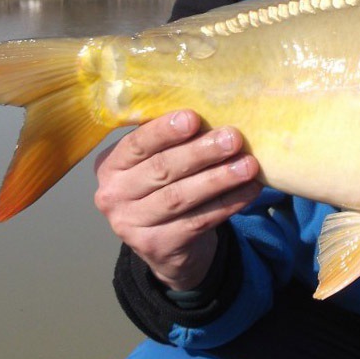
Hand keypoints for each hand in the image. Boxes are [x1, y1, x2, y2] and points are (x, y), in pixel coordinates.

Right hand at [93, 110, 261, 291]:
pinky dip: (227, 204)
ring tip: (248, 165)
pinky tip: (249, 189)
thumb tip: (212, 111)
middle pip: (161, 170)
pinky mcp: (157, 247)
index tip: (194, 118)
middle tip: (233, 138)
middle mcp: (113, 195)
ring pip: (180, 197)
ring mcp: (131, 225)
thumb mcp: (156, 161)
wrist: (167, 244)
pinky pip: (198, 222)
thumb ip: (171, 140)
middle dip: (200, 152)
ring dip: (218, 179)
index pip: (136, 144)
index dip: (164, 131)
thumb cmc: (165, 186)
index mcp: (110, 165)